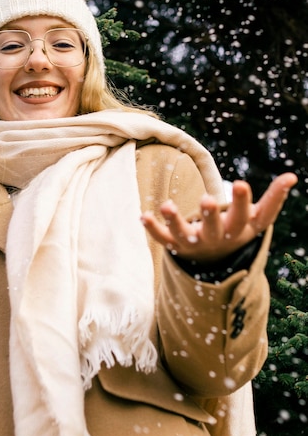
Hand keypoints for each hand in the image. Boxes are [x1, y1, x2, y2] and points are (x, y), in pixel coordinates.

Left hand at [141, 172, 297, 263]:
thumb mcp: (257, 218)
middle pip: (213, 228)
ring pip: (183, 235)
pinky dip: (153, 229)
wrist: (217, 260)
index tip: (240, 183)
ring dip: (174, 221)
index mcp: (237, 229)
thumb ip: (273, 199)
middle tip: (206, 199)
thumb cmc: (238, 229)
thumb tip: (292, 176)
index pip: (242, 215)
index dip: (241, 201)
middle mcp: (215, 238)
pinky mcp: (175, 245)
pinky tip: (143, 215)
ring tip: (167, 205)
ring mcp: (193, 243)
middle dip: (209, 214)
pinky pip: (162, 239)